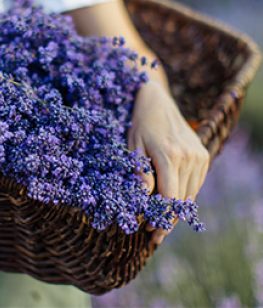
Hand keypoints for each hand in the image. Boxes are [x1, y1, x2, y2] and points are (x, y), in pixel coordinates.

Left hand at [127, 80, 209, 245]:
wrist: (158, 102)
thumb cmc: (140, 124)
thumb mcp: (133, 146)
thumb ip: (140, 172)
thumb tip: (142, 197)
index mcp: (170, 155)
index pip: (169, 196)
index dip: (160, 217)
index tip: (150, 230)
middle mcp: (189, 157)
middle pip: (181, 199)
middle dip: (168, 220)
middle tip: (153, 234)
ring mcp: (199, 156)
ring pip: (190, 194)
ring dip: (177, 212)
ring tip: (161, 224)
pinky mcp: (203, 155)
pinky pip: (195, 184)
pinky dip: (184, 197)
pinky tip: (171, 205)